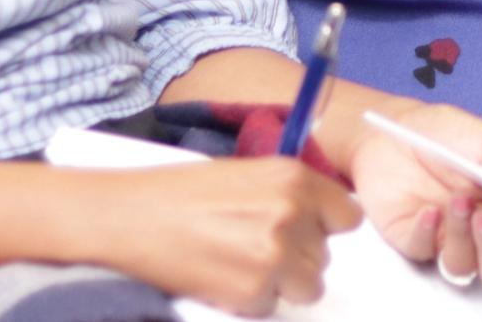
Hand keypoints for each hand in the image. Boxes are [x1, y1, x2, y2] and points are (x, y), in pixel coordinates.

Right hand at [102, 158, 359, 314]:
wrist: (132, 218)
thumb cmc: (183, 193)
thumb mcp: (249, 175)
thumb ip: (290, 194)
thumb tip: (320, 219)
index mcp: (295, 178)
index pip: (349, 215)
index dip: (327, 227)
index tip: (309, 231)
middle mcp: (293, 214)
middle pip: (326, 255)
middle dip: (299, 256)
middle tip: (256, 246)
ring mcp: (276, 255)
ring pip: (309, 285)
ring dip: (283, 283)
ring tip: (242, 264)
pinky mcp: (254, 291)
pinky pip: (272, 306)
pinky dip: (253, 300)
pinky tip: (223, 277)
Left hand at [341, 92, 481, 287]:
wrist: (391, 131)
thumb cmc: (445, 134)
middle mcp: (480, 232)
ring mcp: (446, 240)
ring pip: (464, 266)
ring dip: (463, 237)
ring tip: (457, 202)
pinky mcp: (414, 241)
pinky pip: (424, 252)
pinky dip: (427, 233)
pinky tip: (428, 210)